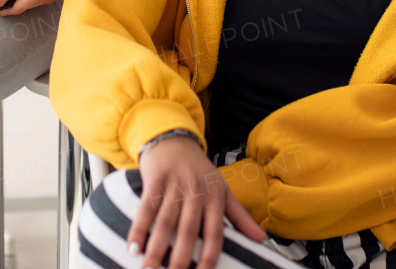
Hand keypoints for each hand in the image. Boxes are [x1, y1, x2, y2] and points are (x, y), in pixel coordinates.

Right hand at [131, 135, 265, 268]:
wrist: (175, 139)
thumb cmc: (200, 170)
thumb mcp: (223, 189)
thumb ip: (240, 216)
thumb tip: (262, 239)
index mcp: (216, 197)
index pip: (215, 233)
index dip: (209, 257)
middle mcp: (197, 192)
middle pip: (188, 230)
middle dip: (180, 258)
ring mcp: (175, 184)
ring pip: (166, 222)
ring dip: (156, 248)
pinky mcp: (155, 179)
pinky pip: (146, 207)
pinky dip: (139, 228)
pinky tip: (132, 247)